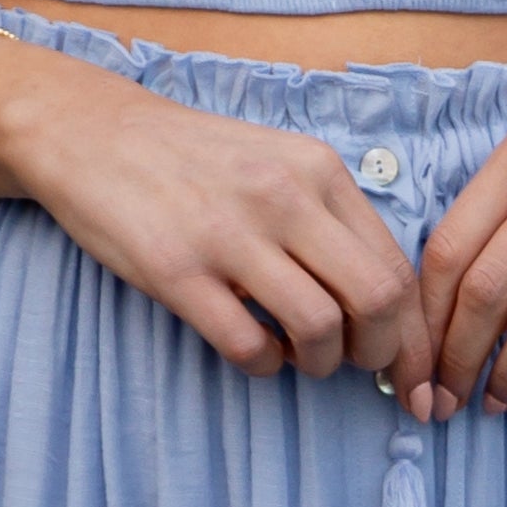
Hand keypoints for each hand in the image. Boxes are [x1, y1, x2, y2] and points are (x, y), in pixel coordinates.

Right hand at [0, 63, 435, 401]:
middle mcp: (284, 197)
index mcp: (319, 172)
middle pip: (376, 300)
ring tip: (300, 355)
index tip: (409, 373)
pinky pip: (249, 347)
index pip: (397, 266)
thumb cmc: (192, 162)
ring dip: (320, 363)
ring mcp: (230, 235)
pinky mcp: (178, 272)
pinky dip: (264, 365)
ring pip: (320, 329)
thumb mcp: (278, 165)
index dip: (413, 335)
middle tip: (356, 365)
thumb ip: (330, 221)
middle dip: (379, 354)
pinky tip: (255, 350)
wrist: (94, 132)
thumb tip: (385, 303)